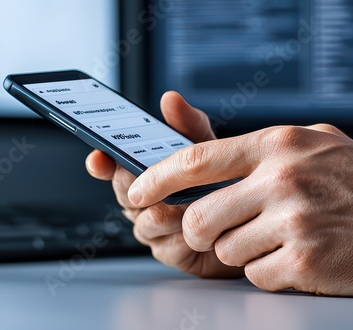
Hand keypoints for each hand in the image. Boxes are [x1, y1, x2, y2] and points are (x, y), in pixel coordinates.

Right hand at [85, 91, 243, 278]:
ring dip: (172, 211)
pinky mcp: (171, 253)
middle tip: (155, 176)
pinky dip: (188, 235)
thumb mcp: (209, 148)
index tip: (99, 158)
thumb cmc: (225, 183)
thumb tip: (170, 98)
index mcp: (144, 173)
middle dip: (140, 184)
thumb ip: (189, 124)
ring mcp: (154, 230)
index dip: (102, 162)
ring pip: (148, 221)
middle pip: (125, 193)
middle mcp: (143, 202)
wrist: (253, 221)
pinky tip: (205, 227)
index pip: (112, 165)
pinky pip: (169, 246)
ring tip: (195, 202)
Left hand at [127, 123, 352, 296]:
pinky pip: (255, 277)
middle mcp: (282, 177)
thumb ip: (260, 143)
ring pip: (224, 250)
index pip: (194, 159)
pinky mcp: (305, 259)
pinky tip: (301, 258)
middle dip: (202, 233)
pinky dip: (271, 274)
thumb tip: (192, 131)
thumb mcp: (317, 142)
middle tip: (226, 232)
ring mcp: (293, 220)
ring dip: (243, 254)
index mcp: (279, 143)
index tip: (137, 192)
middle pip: (197, 216)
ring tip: (281, 241)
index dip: (155, 179)